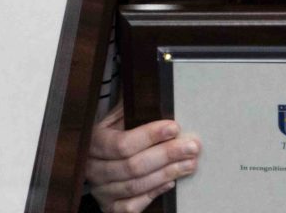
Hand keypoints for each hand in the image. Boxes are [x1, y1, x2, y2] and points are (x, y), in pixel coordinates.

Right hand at [85, 104, 200, 212]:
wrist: (98, 161)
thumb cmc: (114, 135)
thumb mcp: (117, 117)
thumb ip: (132, 106)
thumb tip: (154, 85)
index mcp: (93, 142)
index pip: (122, 143)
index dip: (150, 136)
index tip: (174, 127)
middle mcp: (93, 168)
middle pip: (133, 166)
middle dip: (167, 155)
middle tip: (192, 147)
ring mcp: (100, 190)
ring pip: (136, 186)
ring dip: (167, 174)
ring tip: (189, 163)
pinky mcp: (110, 207)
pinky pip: (131, 207)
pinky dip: (153, 194)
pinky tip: (170, 182)